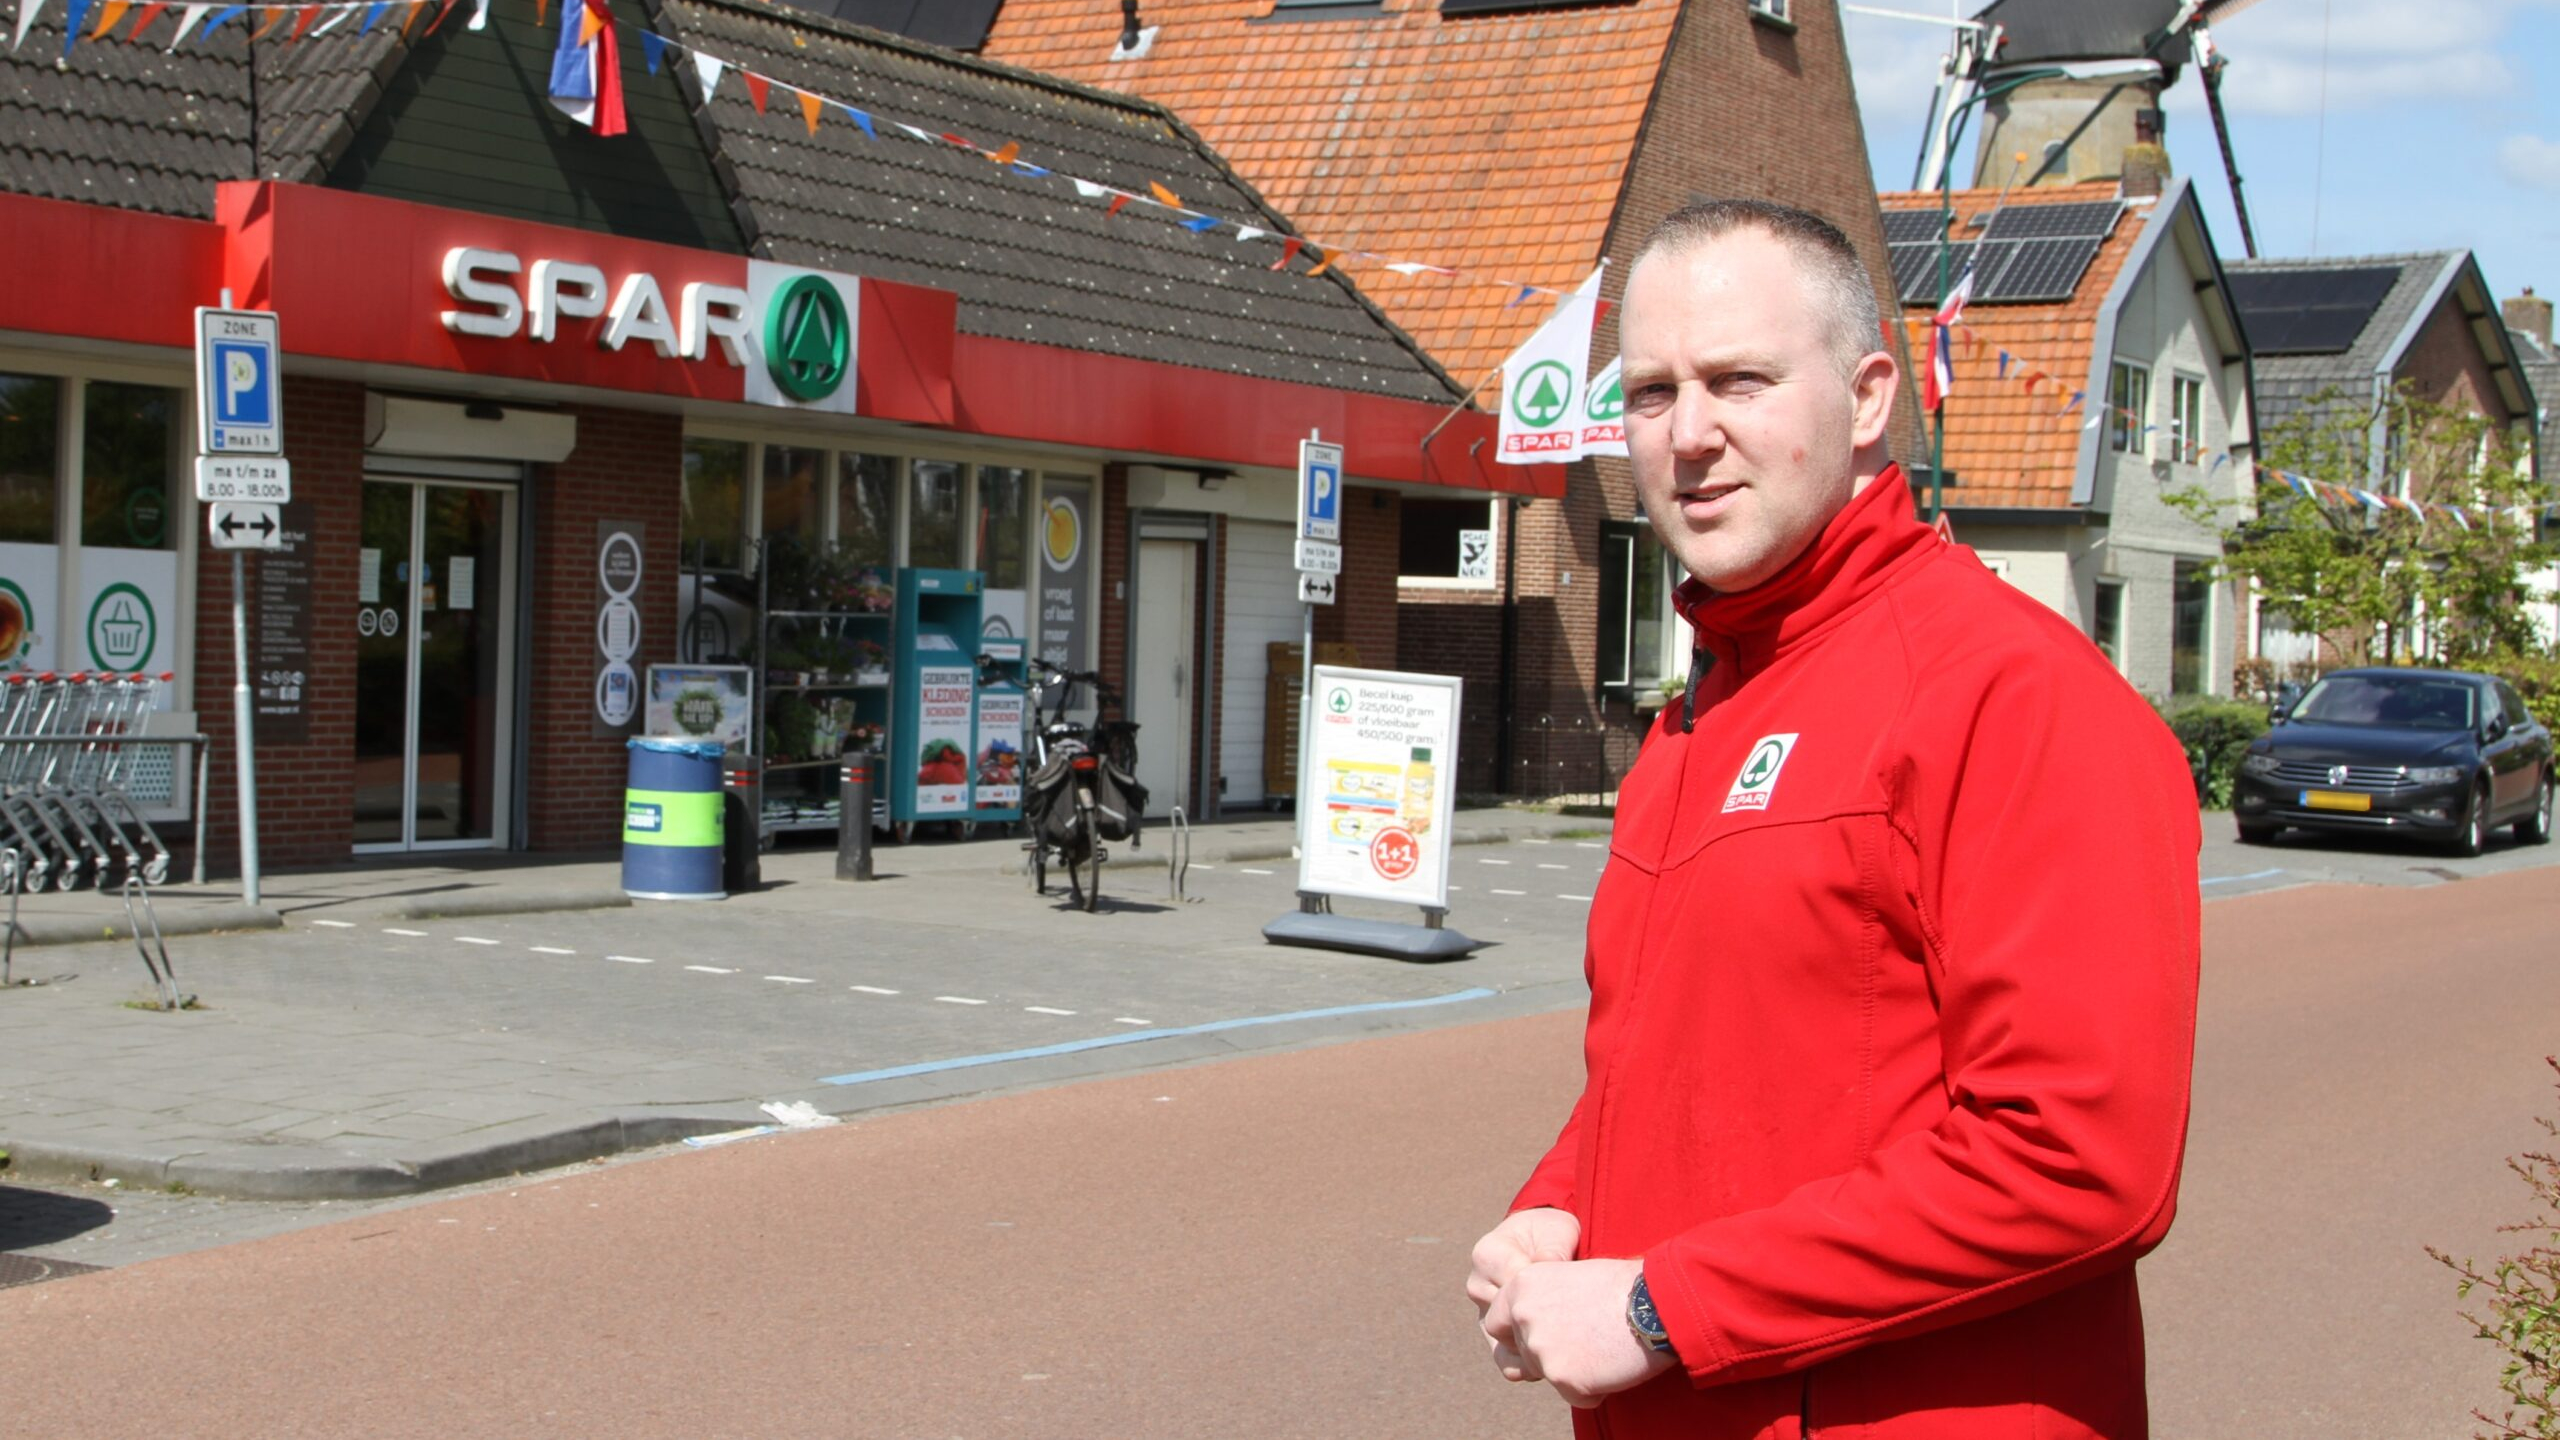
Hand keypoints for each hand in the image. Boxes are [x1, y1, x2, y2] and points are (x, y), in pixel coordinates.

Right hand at [1467, 1208, 1579, 1381]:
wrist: (1543, 1245)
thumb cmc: (1552, 1235)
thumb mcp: (1557, 1233)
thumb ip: (1552, 1250)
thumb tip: (1547, 1266)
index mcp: (1488, 1255)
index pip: (1515, 1284)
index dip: (1547, 1295)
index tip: (1573, 1298)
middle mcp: (1478, 1285)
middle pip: (1508, 1318)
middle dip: (1542, 1324)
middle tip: (1573, 1326)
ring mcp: (1483, 1313)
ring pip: (1507, 1343)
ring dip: (1537, 1346)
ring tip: (1565, 1343)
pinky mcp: (1495, 1336)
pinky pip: (1506, 1360)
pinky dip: (1530, 1365)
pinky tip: (1554, 1359)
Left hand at [1482, 1257, 1678, 1407]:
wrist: (1654, 1304)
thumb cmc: (1623, 1286)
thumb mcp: (1570, 1275)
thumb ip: (1544, 1298)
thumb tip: (1535, 1321)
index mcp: (1521, 1286)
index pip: (1496, 1324)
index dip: (1519, 1334)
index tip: (1545, 1336)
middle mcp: (1523, 1316)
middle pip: (1523, 1354)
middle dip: (1551, 1355)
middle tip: (1586, 1343)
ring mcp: (1540, 1349)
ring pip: (1548, 1375)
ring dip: (1574, 1371)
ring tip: (1605, 1350)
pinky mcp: (1562, 1377)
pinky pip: (1574, 1396)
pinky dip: (1594, 1389)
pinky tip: (1613, 1366)